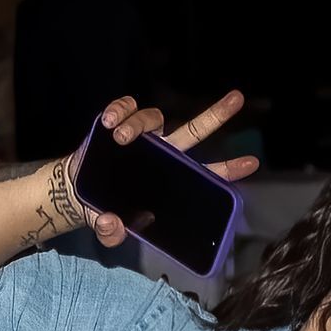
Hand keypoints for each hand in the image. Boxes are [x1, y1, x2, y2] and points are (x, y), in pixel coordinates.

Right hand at [64, 89, 260, 246]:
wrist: (79, 190)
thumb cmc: (105, 208)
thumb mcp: (108, 227)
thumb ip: (111, 232)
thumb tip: (110, 224)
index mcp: (171, 179)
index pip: (204, 174)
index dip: (227, 169)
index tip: (251, 164)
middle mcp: (164, 152)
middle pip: (194, 130)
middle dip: (216, 115)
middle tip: (237, 98)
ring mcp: (143, 136)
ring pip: (154, 118)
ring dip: (139, 124)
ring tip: (121, 137)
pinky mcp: (119, 122)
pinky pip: (127, 107)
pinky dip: (120, 110)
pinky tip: (110, 122)